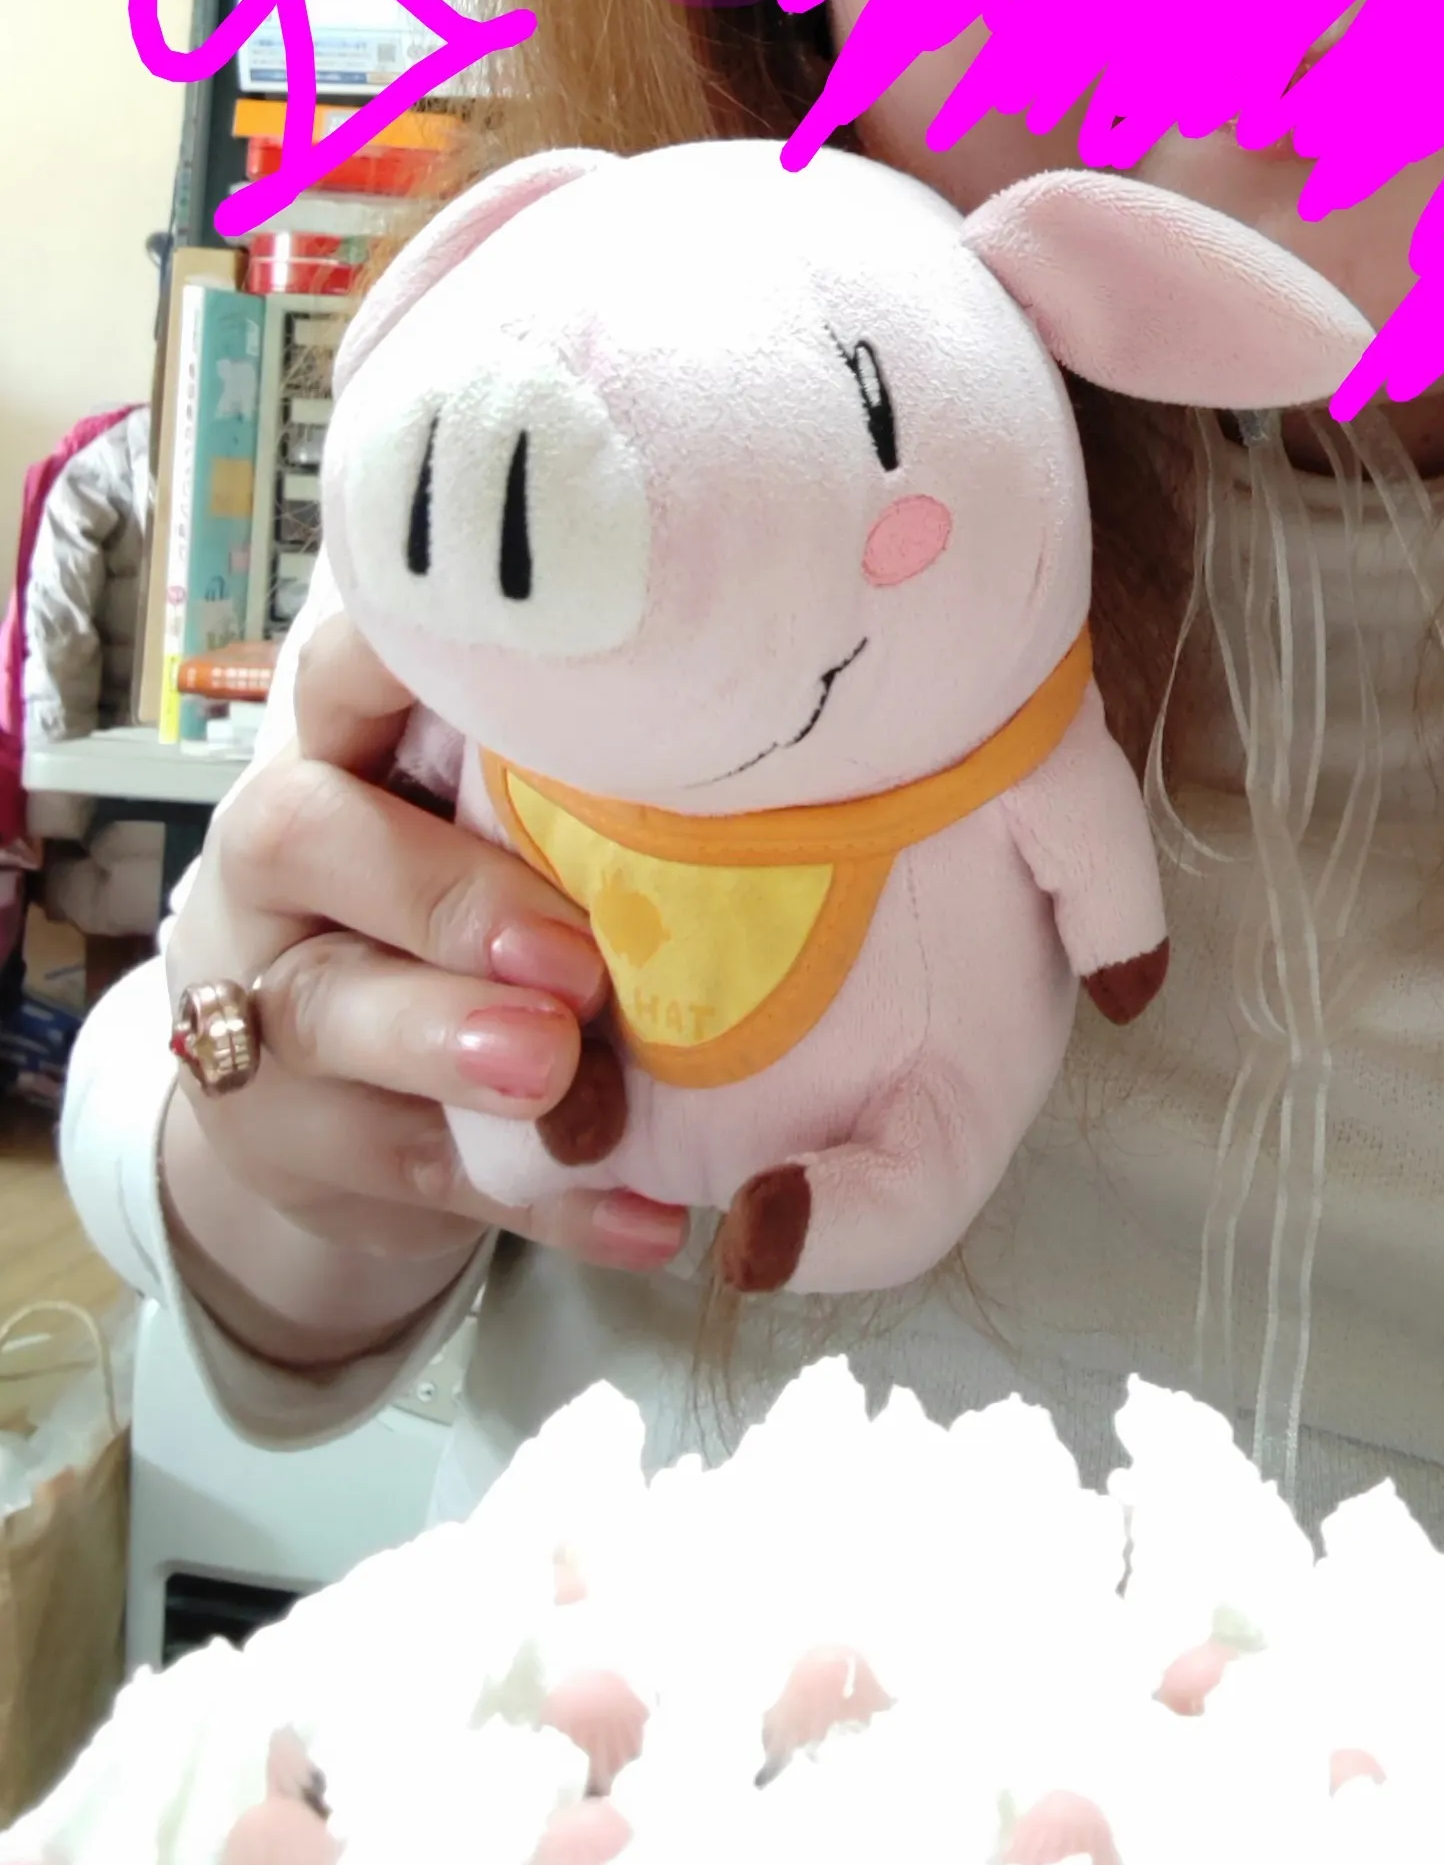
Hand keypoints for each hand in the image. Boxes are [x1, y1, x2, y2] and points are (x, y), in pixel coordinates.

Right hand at [160, 614, 686, 1367]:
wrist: (330, 1101)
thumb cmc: (454, 905)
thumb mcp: (483, 822)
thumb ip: (560, 783)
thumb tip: (750, 740)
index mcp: (335, 752)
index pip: (337, 669)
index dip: (395, 648)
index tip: (509, 657)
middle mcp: (278, 867)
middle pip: (307, 842)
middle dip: (443, 894)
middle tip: (570, 956)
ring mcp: (273, 1013)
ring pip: (332, 1017)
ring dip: (449, 1044)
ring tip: (559, 1076)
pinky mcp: (312, 1149)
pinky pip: (424, 1175)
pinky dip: (546, 1202)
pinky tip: (647, 1216)